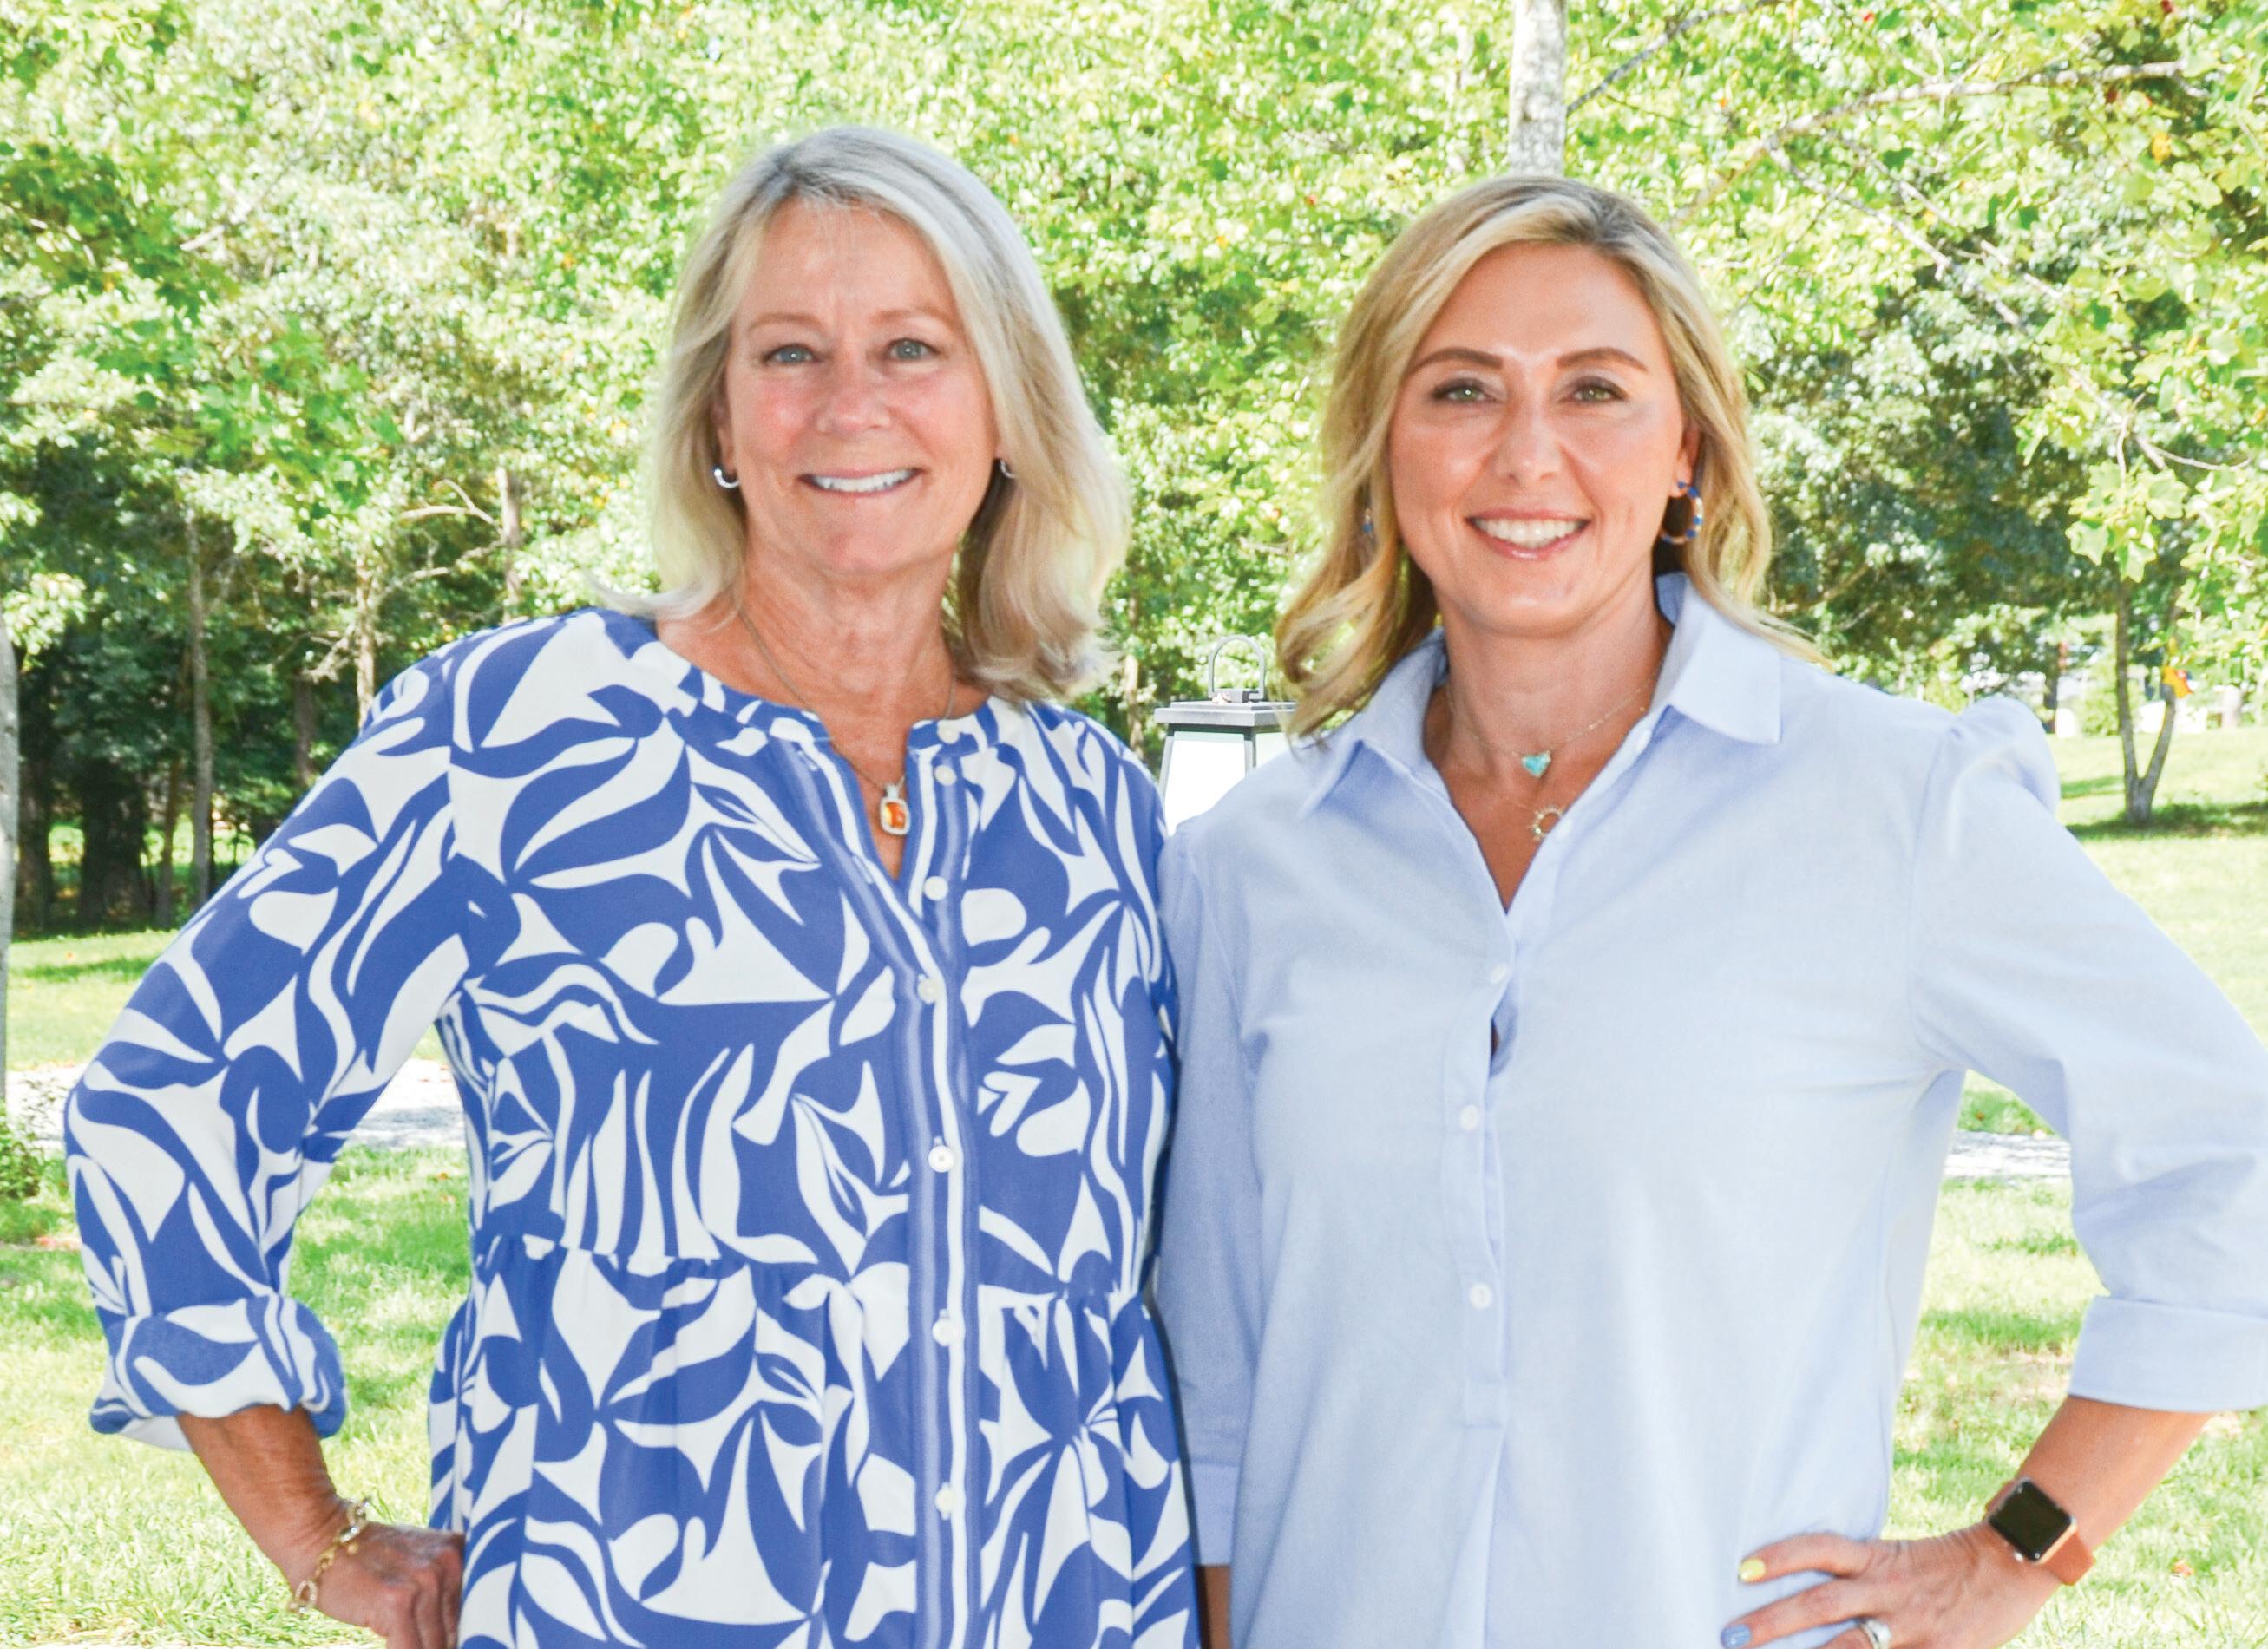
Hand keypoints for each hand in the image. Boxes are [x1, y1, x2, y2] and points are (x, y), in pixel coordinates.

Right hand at [291, 1519, 465, 1648]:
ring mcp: (425, 1584)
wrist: (321, 1540)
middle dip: (441, 1647)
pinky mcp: (398, 1603)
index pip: (476, 1612)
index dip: (463, 1638)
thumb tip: (460, 1636)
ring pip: (435, 1646)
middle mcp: (449, 1565)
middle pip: (456, 1632)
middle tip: (422, 1644)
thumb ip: (443, 1589)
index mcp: (458, 1554)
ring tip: (408, 1647)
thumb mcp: (418, 1561)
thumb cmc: (367, 1557)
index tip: (454, 1643)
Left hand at [1722, 1524, 2059, 1648]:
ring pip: (1850, 1647)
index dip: (1781, 1556)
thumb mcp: (1897, 1558)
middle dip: (1773, 1622)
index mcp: (1877, 1559)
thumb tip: (1808, 1592)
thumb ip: (1859, 1575)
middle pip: (1821, 1603)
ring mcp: (1913, 1626)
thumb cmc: (1946, 1564)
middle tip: (1730, 1635)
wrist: (2012, 1564)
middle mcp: (1889, 1589)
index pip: (1820, 1549)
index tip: (1742, 1569)